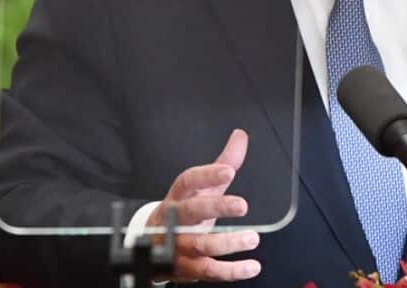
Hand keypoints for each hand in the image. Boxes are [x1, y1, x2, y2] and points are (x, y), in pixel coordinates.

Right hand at [147, 129, 261, 281]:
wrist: (154, 245)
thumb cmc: (185, 211)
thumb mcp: (202, 187)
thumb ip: (223, 162)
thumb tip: (241, 136)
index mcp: (179, 196)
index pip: (188, 181)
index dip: (207, 175)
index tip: (228, 171)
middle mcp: (175, 220)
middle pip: (190, 213)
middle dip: (216, 208)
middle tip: (242, 205)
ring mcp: (179, 245)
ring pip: (200, 244)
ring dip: (227, 243)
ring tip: (252, 238)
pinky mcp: (188, 268)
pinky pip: (208, 270)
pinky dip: (231, 271)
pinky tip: (251, 266)